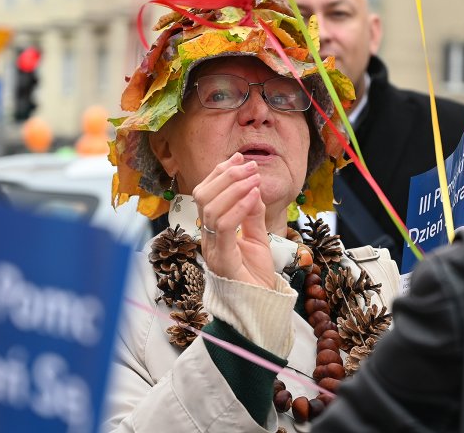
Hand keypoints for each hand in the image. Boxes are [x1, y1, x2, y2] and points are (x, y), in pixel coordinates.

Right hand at [192, 153, 276, 289]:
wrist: (260, 306)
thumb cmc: (255, 275)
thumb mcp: (257, 236)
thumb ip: (253, 213)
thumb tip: (253, 187)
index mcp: (212, 230)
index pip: (207, 194)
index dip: (219, 173)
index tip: (239, 158)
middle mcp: (206, 237)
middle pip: (203, 197)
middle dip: (226, 176)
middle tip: (250, 166)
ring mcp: (211, 248)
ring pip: (210, 208)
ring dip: (234, 188)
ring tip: (254, 179)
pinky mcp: (222, 260)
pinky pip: (224, 227)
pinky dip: (238, 207)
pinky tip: (252, 197)